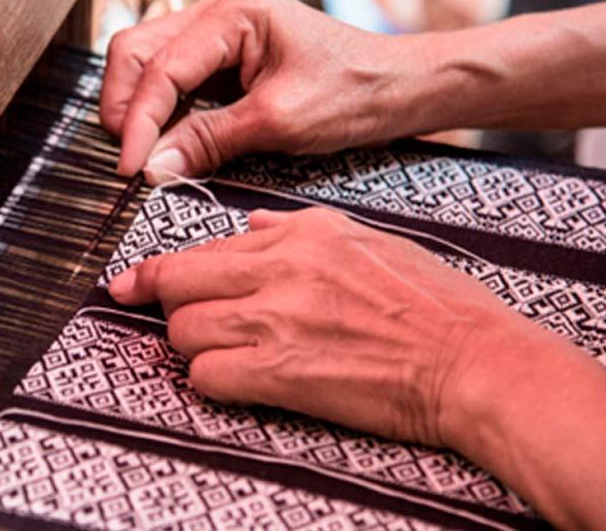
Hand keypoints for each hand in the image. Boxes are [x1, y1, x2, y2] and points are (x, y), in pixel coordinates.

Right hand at [100, 0, 416, 181]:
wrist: (399, 89)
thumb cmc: (354, 93)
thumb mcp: (279, 123)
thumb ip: (209, 140)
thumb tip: (152, 168)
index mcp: (235, 12)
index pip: (161, 67)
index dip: (138, 121)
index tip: (130, 169)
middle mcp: (219, 11)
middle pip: (137, 52)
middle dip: (125, 107)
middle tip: (131, 160)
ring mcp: (218, 32)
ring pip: (147, 64)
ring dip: (138, 110)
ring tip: (145, 155)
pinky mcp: (222, 57)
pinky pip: (173, 80)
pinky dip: (162, 112)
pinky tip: (165, 143)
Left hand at [108, 207, 605, 529]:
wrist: (473, 360)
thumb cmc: (433, 304)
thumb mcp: (367, 239)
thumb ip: (300, 227)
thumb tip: (252, 224)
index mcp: (298, 237)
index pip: (202, 247)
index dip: (156, 270)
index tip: (132, 282)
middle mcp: (279, 272)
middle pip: (177, 283)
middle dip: (159, 302)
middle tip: (154, 315)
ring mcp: (276, 323)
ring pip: (184, 332)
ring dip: (191, 347)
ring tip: (220, 354)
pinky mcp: (281, 374)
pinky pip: (208, 376)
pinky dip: (210, 382)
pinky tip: (234, 381)